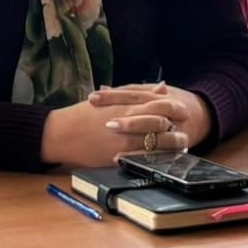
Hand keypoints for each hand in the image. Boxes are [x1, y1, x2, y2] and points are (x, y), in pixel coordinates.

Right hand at [40, 84, 200, 169]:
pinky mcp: (119, 156)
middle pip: (163, 123)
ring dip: (172, 145)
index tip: (184, 112)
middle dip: (178, 128)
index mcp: (127, 104)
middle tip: (185, 132)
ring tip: (179, 147)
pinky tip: (163, 159)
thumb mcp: (113, 97)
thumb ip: (139, 93)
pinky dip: (158, 158)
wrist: (62, 133)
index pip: (161, 103)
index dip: (176, 108)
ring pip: (158, 142)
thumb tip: (163, 88)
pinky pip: (145, 158)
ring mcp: (125, 139)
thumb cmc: (85, 114)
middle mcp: (129, 120)